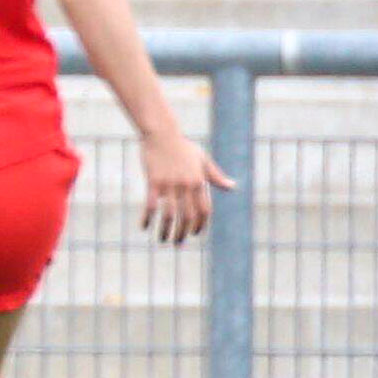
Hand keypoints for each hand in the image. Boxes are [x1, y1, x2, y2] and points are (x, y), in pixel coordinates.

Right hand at [140, 128, 235, 242]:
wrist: (162, 134)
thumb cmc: (183, 147)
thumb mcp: (203, 160)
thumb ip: (216, 176)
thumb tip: (233, 187)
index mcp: (199, 181)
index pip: (204, 210)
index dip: (200, 225)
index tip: (194, 234)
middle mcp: (186, 185)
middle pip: (187, 216)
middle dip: (183, 233)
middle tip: (178, 244)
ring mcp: (169, 184)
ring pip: (170, 214)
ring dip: (167, 230)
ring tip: (163, 240)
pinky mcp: (153, 181)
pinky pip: (150, 205)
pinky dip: (147, 218)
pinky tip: (144, 226)